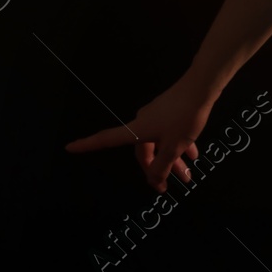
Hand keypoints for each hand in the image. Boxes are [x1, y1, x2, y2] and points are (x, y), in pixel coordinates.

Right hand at [64, 72, 217, 192]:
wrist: (202, 86)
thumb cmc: (184, 117)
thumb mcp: (174, 147)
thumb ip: (162, 166)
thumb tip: (153, 180)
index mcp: (137, 130)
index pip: (106, 140)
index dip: (87, 145)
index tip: (69, 147)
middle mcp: (142, 122)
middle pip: (143, 150)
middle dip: (156, 169)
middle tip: (167, 186)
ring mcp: (156, 115)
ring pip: (160, 143)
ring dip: (172, 159)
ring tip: (188, 175)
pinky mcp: (169, 110)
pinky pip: (169, 133)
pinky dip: (178, 145)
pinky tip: (193, 154)